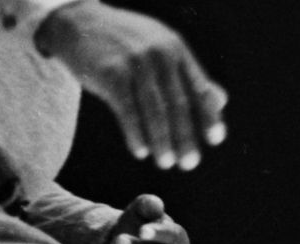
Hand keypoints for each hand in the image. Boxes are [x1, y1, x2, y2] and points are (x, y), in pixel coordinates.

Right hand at [37, 1, 227, 169]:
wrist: (79, 23)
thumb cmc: (126, 46)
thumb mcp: (161, 51)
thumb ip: (189, 76)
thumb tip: (221, 102)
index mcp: (177, 50)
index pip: (199, 88)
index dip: (209, 116)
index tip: (215, 140)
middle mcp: (160, 54)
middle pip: (179, 104)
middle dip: (186, 137)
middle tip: (190, 163)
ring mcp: (135, 62)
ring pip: (155, 111)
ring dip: (162, 141)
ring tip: (166, 163)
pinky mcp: (110, 72)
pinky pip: (128, 110)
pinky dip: (136, 133)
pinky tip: (141, 151)